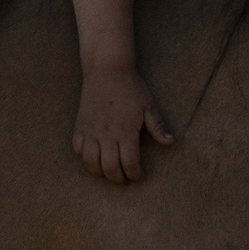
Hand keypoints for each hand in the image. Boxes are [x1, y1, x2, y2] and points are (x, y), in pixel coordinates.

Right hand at [73, 67, 174, 183]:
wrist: (107, 71)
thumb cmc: (132, 88)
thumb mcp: (149, 106)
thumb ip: (158, 127)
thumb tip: (171, 143)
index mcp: (125, 132)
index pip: (129, 163)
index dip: (135, 174)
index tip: (140, 176)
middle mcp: (106, 135)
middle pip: (109, 168)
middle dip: (118, 178)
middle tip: (125, 178)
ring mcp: (90, 131)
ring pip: (90, 162)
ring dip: (99, 172)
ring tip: (109, 172)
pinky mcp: (80, 126)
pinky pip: (77, 148)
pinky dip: (84, 157)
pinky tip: (93, 157)